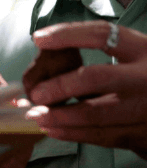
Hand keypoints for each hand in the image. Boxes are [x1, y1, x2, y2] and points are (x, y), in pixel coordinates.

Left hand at [26, 21, 146, 158]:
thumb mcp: (135, 51)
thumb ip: (101, 46)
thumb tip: (46, 44)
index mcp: (142, 49)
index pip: (101, 34)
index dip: (67, 35)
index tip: (39, 38)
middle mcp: (146, 78)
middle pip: (97, 78)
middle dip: (61, 86)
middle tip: (36, 93)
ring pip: (98, 115)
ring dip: (62, 117)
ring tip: (37, 115)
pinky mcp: (146, 136)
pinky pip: (106, 136)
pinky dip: (77, 134)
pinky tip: (55, 129)